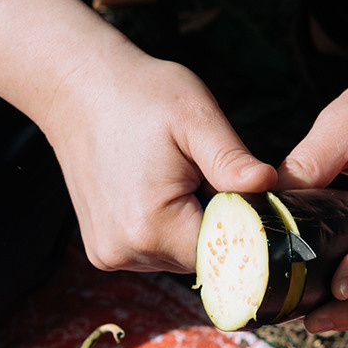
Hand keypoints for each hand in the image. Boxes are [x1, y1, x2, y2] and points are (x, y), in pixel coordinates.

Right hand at [36, 45, 275, 272]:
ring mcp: (110, 255)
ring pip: (178, 256)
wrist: (78, 91)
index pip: (224, 249)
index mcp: (152, 226)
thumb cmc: (139, 96)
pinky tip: (151, 189)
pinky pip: (153, 251)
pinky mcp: (103, 252)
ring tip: (171, 177)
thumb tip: (268, 185)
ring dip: (188, 225)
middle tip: (200, 173)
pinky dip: (164, 227)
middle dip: (213, 221)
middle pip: (201, 256)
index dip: (240, 221)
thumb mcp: (194, 117)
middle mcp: (127, 251)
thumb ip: (230, 159)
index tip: (234, 185)